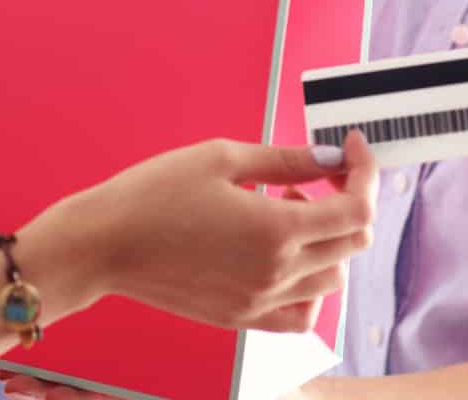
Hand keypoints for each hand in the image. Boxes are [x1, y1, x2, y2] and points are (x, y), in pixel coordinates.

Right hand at [26, 133, 376, 344]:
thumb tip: (329, 156)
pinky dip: (308, 287)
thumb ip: (286, 159)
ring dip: (328, 242)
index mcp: (276, 230)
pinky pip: (301, 314)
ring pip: (332, 279)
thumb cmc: (151, 195)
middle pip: (352, 244)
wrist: (103, 245)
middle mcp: (276, 273)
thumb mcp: (221, 158)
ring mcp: (260, 301)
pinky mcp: (242, 318)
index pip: (357, 209)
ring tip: (286, 211)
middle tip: (317, 174)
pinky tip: (280, 257)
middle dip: (348, 201)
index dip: (364, 172)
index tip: (352, 149)